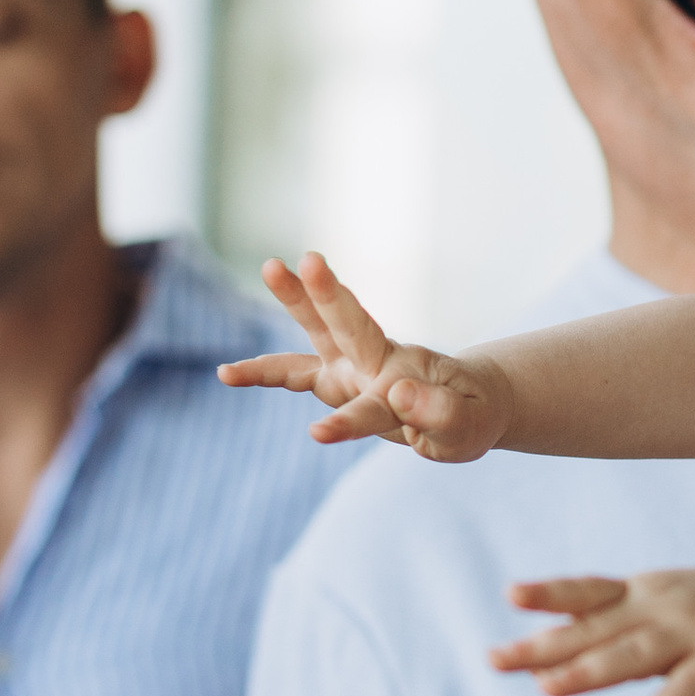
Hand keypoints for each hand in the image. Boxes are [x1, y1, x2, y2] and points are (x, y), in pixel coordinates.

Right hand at [217, 251, 512, 460]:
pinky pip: (292, 373)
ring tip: (271, 266)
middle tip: (309, 261)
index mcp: (408, 375)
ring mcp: (351, 365)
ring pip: (319, 329)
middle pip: (349, 326)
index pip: (380, 398)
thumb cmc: (469, 417)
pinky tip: (225, 373)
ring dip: (296, 299)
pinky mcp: (334, 378)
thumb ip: (437, 414)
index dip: (352, 420)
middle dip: (329, 296)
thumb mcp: (465, 426)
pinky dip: (261, 372)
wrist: (465, 405)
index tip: (320, 435)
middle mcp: (375, 361)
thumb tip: (399, 392)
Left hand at [494, 565, 694, 695]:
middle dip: (543, 646)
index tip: (511, 596)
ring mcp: (692, 633)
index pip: (587, 593)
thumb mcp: (660, 605)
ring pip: (631, 655)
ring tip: (546, 690)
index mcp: (641, 593)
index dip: (550, 594)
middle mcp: (660, 607)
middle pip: (594, 629)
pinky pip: (686, 690)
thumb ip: (608, 624)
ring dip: (587, 672)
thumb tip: (543, 643)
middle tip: (496, 660)